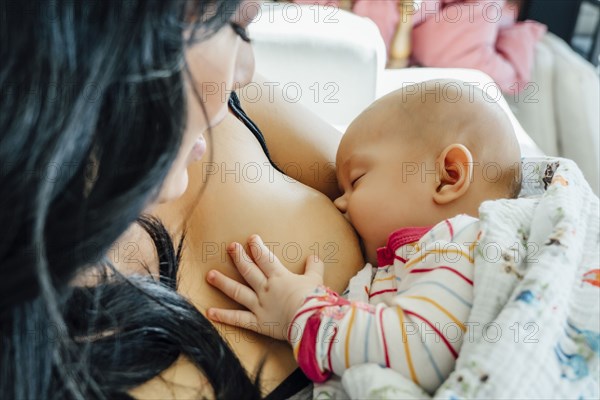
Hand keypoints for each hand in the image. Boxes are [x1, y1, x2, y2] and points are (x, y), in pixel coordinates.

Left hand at [206, 235, 323, 340]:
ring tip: (210, 275)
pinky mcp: (258, 322)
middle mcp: (265, 288)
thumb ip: (314, 267)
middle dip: (239, 257)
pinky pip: (238, 319)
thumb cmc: (314, 300)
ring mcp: (259, 305)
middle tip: (231, 247)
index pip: (265, 258)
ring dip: (223, 282)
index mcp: (279, 277)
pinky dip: (224, 316)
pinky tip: (210, 312)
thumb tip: (314, 257)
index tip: (251, 238)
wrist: (310, 321)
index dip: (257, 247)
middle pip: (248, 270)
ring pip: (238, 291)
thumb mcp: (316, 280)